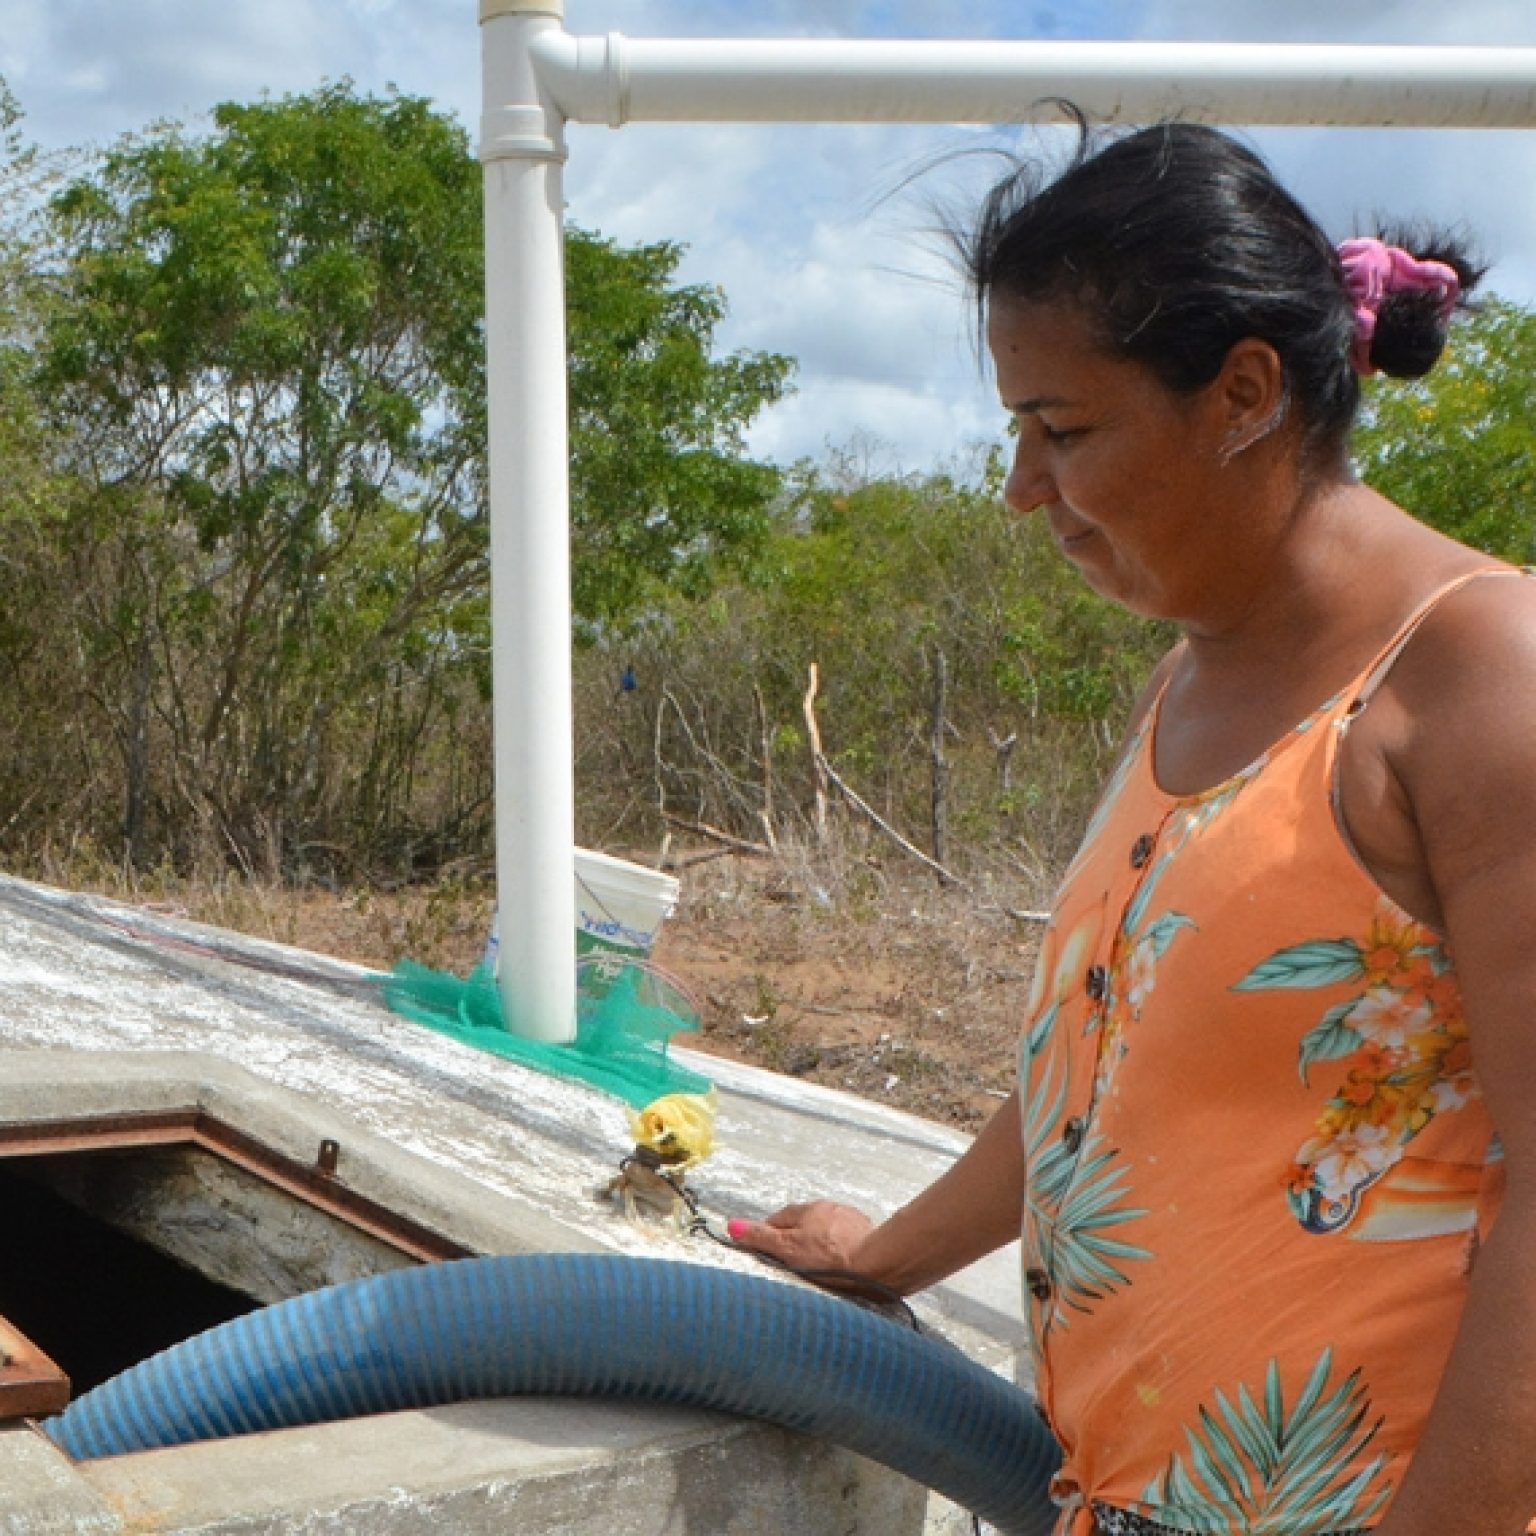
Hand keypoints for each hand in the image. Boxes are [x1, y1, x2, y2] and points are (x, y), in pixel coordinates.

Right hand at [727, 1200, 877, 1281]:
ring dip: (821, 1245)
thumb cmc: (833, 1260)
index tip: (766, 1251)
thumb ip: (761, 1238)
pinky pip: (848, 1241)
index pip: (778, 1219)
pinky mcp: (868, 1235)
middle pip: (804, 1224)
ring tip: (819, 1269)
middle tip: (793, 1264)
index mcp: (807, 1210)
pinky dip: (842, 1251)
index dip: (769, 1237)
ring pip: (827, 1232)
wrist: (878, 1266)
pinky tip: (842, 1268)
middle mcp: (829, 1209)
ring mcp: (850, 1221)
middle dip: (797, 1241)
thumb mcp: (788, 1250)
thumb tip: (733, 1226)